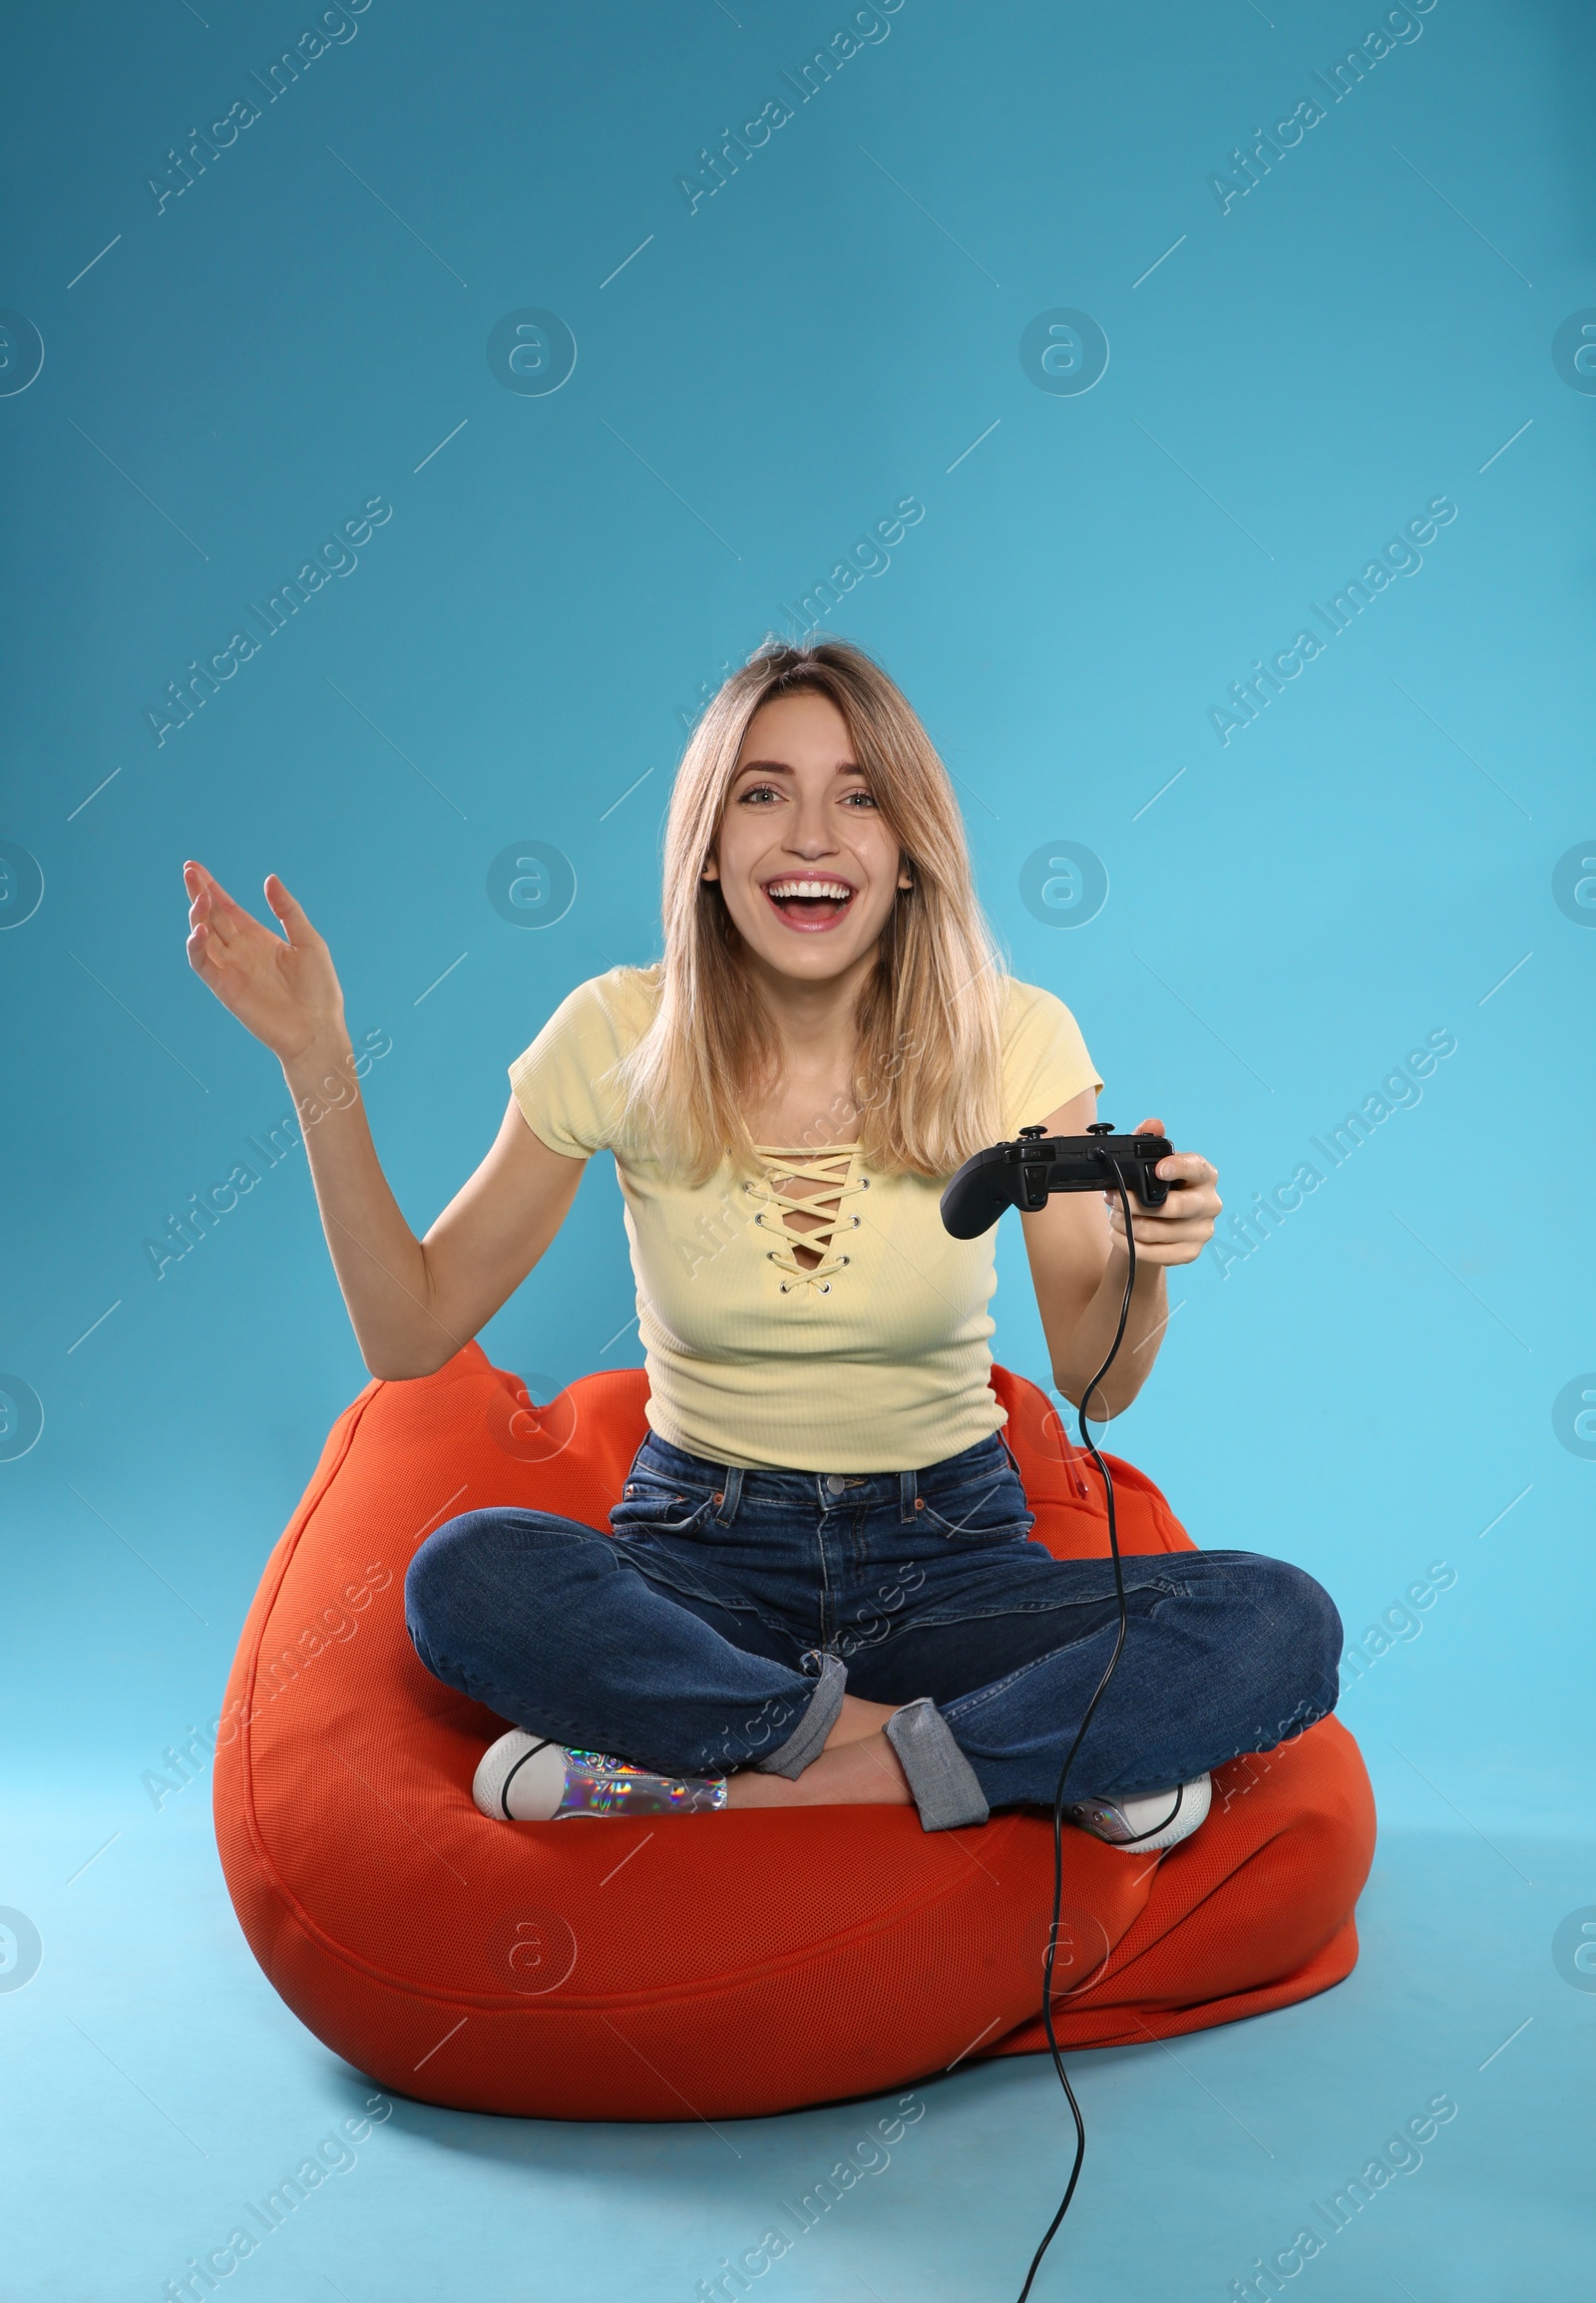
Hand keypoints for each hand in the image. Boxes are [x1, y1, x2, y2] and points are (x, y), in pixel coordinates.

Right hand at [184, 861, 346, 1064]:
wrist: (317, 1030)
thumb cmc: (320, 990)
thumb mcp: (309, 941)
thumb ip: (288, 910)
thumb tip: (269, 879)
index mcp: (259, 939)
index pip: (228, 908)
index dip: (212, 887)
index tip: (196, 867)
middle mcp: (241, 951)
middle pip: (212, 916)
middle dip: (199, 893)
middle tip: (189, 870)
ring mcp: (230, 969)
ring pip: (203, 936)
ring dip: (197, 915)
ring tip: (199, 898)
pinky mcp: (224, 987)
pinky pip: (201, 963)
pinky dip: (196, 945)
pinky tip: (200, 929)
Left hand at [1102, 1117, 1219, 1266]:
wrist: (1163, 1224)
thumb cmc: (1160, 1188)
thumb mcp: (1153, 1163)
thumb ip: (1150, 1140)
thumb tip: (1153, 1124)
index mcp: (1204, 1175)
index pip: (1196, 1167)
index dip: (1178, 1167)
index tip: (1159, 1169)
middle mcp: (1210, 1203)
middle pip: (1174, 1207)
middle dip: (1135, 1203)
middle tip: (1113, 1197)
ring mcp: (1203, 1231)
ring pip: (1158, 1232)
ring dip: (1126, 1223)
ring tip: (1112, 1215)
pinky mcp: (1190, 1253)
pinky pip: (1154, 1253)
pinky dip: (1129, 1243)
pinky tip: (1117, 1233)